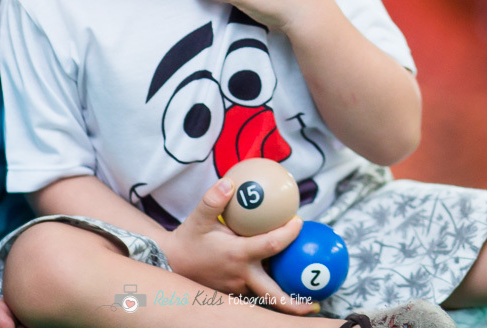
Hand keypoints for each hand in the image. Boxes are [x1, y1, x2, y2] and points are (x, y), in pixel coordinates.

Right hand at [160, 179, 312, 314]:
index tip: (299, 222)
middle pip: (274, 295)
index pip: (270, 246)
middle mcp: (241, 276)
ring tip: (307, 298)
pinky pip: (256, 293)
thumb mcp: (197, 217)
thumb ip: (213, 200)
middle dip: (295, 304)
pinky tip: (281, 282)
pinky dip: (270, 291)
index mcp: (237, 255)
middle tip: (316, 303)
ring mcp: (238, 288)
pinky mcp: (234, 293)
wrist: (170, 263)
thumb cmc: (188, 239)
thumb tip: (230, 182)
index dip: (288, 234)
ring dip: (285, 297)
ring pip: (266, 296)